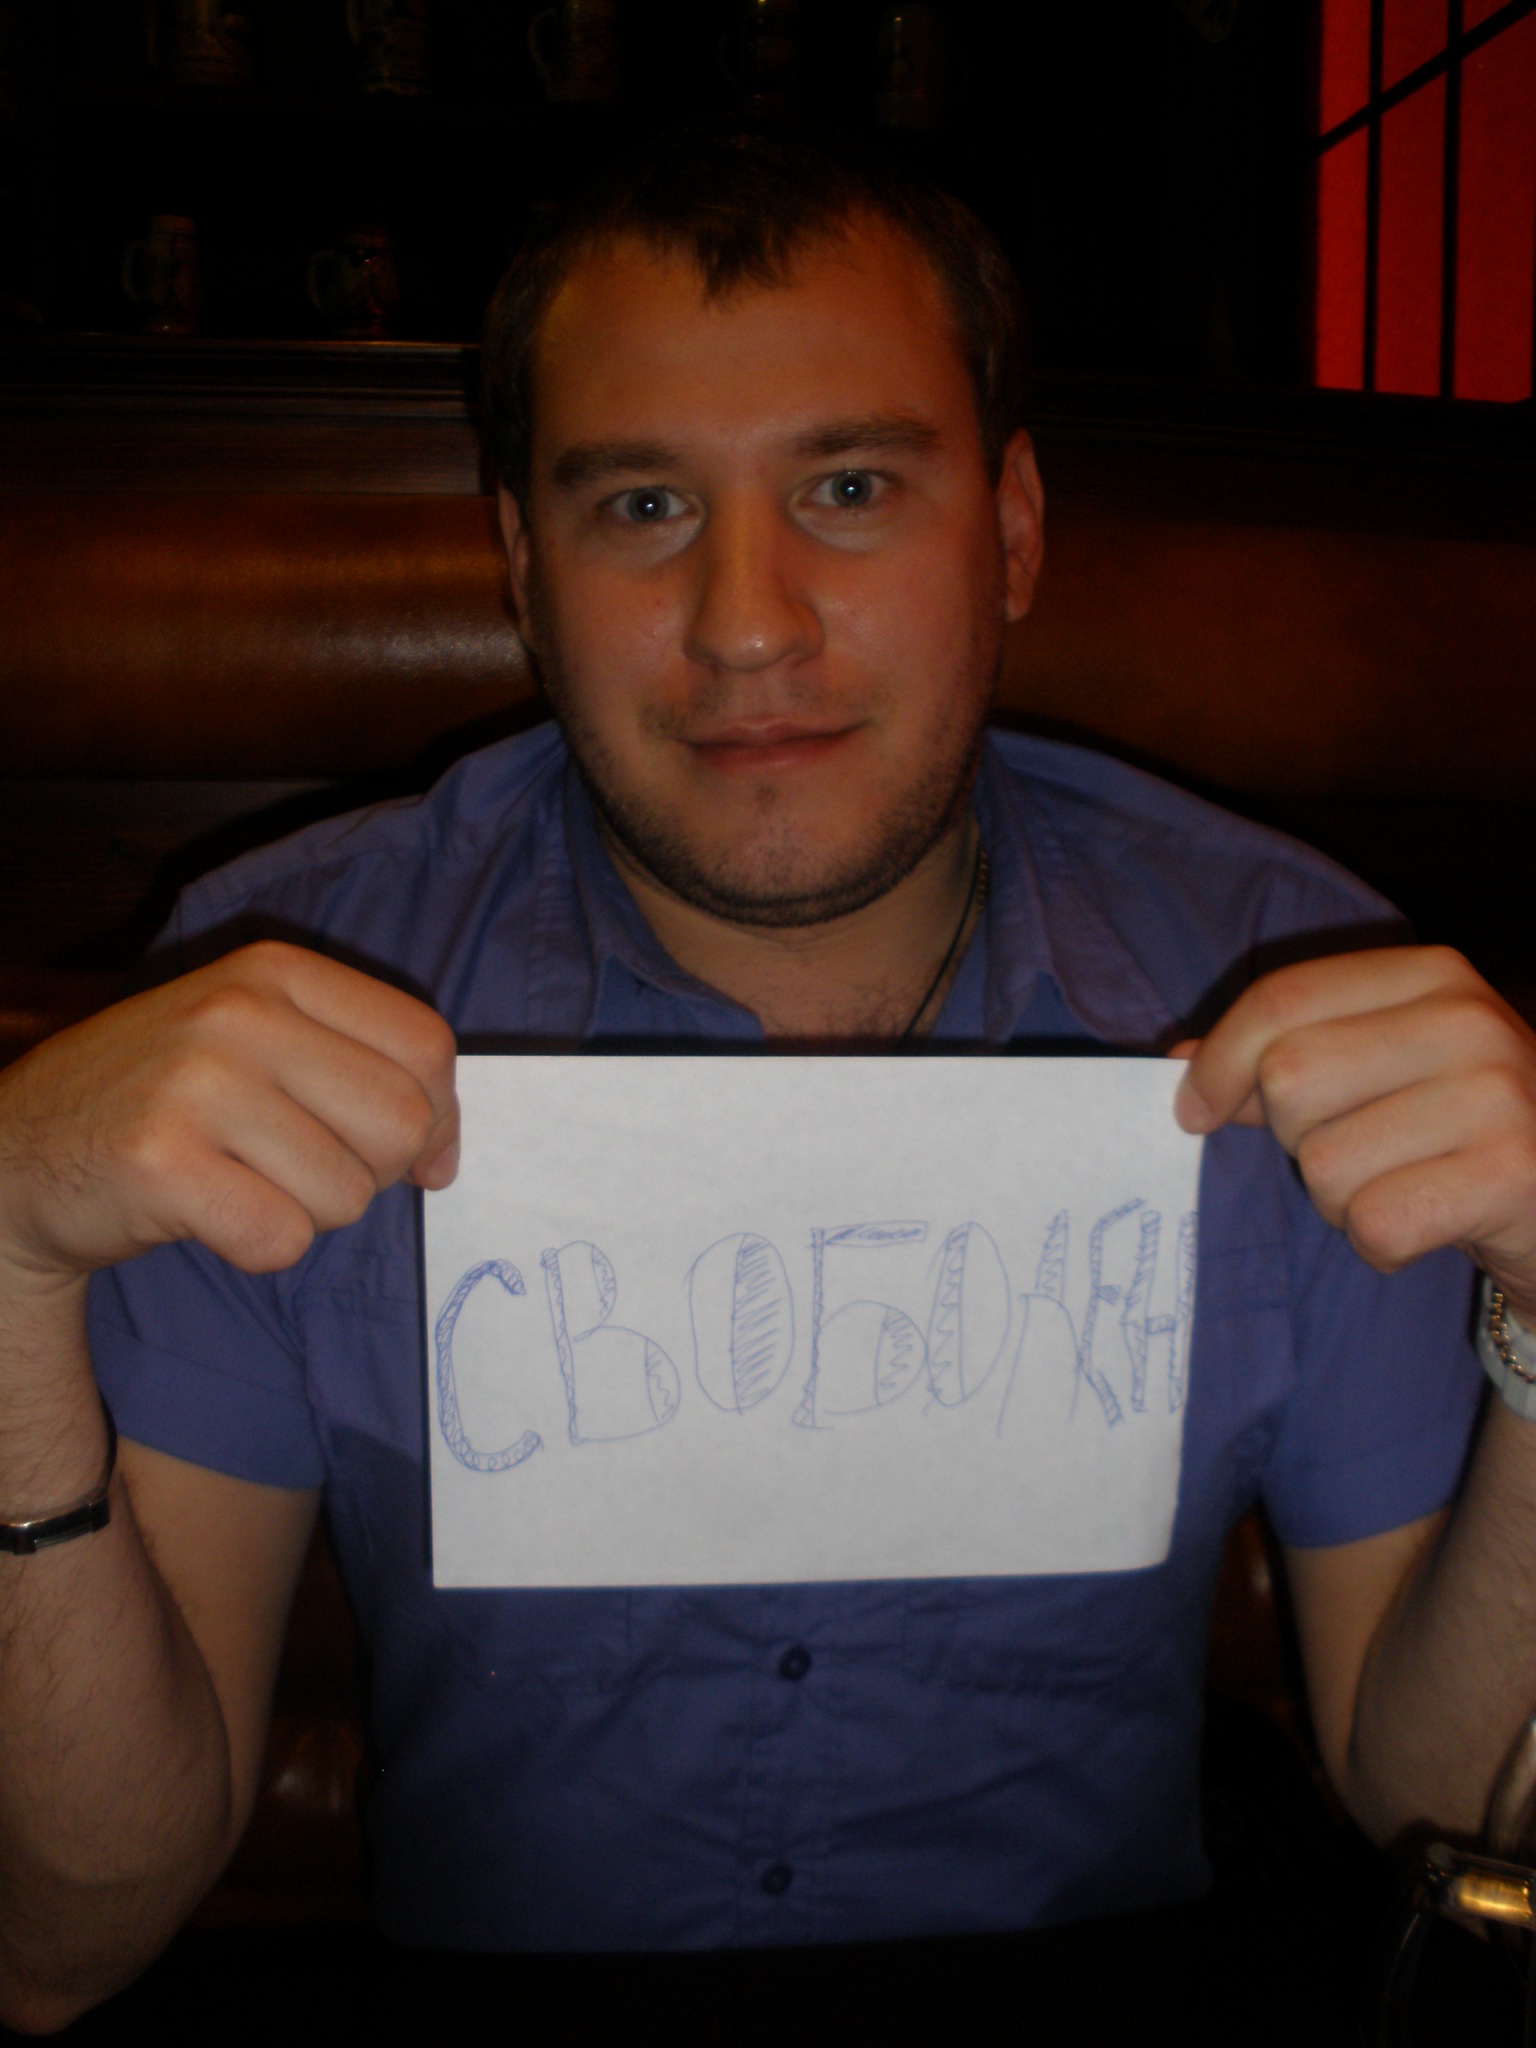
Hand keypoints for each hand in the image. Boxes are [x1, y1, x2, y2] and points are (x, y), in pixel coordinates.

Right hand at [0, 942, 457, 1291]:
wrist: (16, 1150)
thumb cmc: (162, 1103)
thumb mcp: (253, 1041)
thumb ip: (354, 1068)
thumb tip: (442, 1152)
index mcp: (275, 972)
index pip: (425, 1043)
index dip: (441, 1116)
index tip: (421, 1158)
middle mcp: (239, 1013)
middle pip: (400, 1122)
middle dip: (371, 1172)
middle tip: (304, 1173)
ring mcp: (196, 1083)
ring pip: (346, 1193)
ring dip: (307, 1214)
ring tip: (239, 1183)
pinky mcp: (160, 1161)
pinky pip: (282, 1238)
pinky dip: (258, 1247)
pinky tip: (208, 1214)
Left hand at [1173, 947, 1535, 1319]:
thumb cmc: (1456, 1137)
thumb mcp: (1379, 1075)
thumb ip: (1284, 1059)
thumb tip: (1179, 1062)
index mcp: (1430, 976)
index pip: (1282, 1000)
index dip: (1220, 1061)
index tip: (1195, 1110)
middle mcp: (1469, 1021)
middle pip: (1289, 1079)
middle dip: (1295, 1137)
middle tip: (1355, 1153)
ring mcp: (1498, 1096)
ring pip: (1323, 1163)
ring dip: (1341, 1200)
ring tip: (1402, 1187)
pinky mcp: (1512, 1176)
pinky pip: (1375, 1223)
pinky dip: (1381, 1244)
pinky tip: (1428, 1226)